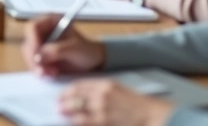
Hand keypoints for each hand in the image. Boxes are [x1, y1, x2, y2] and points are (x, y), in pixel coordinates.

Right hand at [22, 14, 104, 76]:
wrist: (94, 61)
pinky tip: (51, 74)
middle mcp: (43, 31)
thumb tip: (38, 56)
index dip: (32, 41)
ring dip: (37, 66)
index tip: (37, 56)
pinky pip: (33, 64)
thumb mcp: (74, 48)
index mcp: (50, 21)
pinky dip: (40, 71)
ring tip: (52, 73)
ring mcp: (41, 44)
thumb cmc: (87, 50)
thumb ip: (56, 50)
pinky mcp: (41, 56)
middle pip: (28, 42)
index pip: (32, 28)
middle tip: (44, 70)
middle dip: (34, 58)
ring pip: (29, 55)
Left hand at [59, 79, 173, 125]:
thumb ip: (98, 89)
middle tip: (58, 106)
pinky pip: (85, 124)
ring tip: (62, 115)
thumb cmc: (133, 102)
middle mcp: (101, 97)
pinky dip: (77, 124)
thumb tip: (79, 94)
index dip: (66, 91)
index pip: (77, 86)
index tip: (61, 95)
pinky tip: (73, 123)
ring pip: (77, 115)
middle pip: (74, 99)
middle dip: (63, 103)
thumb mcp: (116, 88)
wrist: (149, 115)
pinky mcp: (103, 124)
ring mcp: (102, 113)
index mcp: (104, 85)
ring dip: (67, 115)